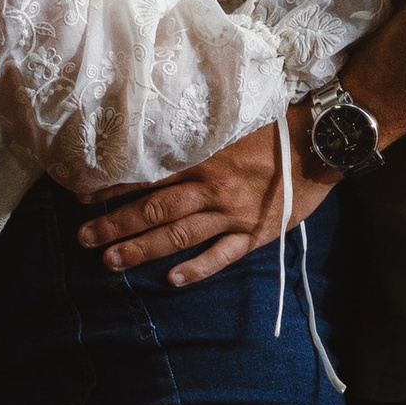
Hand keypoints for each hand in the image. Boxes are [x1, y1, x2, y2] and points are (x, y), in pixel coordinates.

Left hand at [77, 112, 335, 283]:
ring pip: (178, 236)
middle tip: (84, 238)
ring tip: (111, 262)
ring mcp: (232, 214)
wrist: (321, 143)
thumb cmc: (277, 126)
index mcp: (203, 159)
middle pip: (154, 210)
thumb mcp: (231, 123)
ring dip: (142, 250)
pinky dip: (196, 270)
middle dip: (115, 225)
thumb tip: (161, 135)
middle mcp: (211, 189)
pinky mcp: (255, 233)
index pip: (148, 176)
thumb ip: (198, 137)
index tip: (84, 196)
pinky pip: (221, 256)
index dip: (114, 188)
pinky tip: (172, 281)